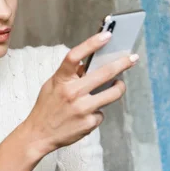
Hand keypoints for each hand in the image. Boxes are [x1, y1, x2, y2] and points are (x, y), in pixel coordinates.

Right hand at [23, 32, 138, 155]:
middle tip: (132, 59)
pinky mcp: (89, 123)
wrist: (38, 135)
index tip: (107, 35)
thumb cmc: (45, 108)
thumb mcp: (51, 86)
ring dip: (118, 87)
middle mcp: (72, 93)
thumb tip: (86, 65)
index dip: (92, 43)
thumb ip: (68, 75)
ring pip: (112, 93)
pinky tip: (86, 115)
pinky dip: (97, 112)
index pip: (75, 56)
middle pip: (104, 73)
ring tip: (118, 85)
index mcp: (60, 81)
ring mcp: (82, 108)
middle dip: (122, 64)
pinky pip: (101, 112)